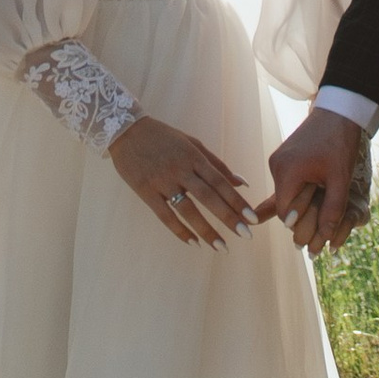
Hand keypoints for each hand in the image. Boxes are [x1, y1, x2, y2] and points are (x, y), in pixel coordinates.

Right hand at [109, 113, 254, 245]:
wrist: (125, 130)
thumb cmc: (164, 137)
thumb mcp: (192, 143)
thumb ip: (217, 163)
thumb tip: (241, 182)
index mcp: (193, 157)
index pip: (220, 182)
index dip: (237, 201)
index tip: (252, 218)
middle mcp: (180, 169)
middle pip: (208, 197)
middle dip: (228, 217)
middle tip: (246, 235)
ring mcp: (162, 181)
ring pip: (187, 209)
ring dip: (206, 230)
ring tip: (222, 247)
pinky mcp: (145, 191)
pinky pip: (165, 215)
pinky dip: (179, 230)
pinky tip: (193, 242)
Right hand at [258, 110, 364, 255]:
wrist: (338, 112)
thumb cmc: (340, 144)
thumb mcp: (340, 179)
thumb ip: (332, 210)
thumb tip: (325, 240)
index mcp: (286, 172)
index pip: (285, 213)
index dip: (301, 224)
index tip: (318, 229)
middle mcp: (276, 166)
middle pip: (284, 204)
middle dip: (302, 215)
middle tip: (322, 222)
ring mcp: (278, 160)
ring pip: (286, 194)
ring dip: (303, 202)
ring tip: (322, 198)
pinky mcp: (283, 157)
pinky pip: (288, 182)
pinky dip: (298, 190)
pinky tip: (303, 192)